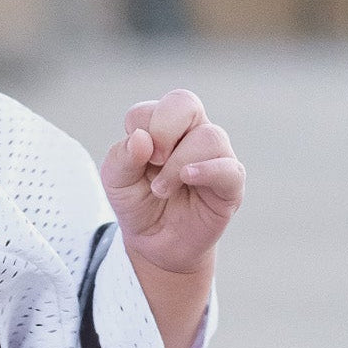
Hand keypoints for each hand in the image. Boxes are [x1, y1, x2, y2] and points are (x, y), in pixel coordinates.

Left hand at [101, 89, 244, 276]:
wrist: (155, 244)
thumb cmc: (138, 203)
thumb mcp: (116, 181)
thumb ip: (121, 157)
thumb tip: (142, 138)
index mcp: (164, 127)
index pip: (154, 107)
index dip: (142, 126)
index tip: (136, 156)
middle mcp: (192, 134)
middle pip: (185, 103)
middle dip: (163, 128)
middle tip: (153, 160)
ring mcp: (215, 157)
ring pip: (209, 136)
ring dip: (177, 164)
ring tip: (161, 190)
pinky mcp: (230, 185)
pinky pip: (229, 169)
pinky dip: (207, 170)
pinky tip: (188, 179)